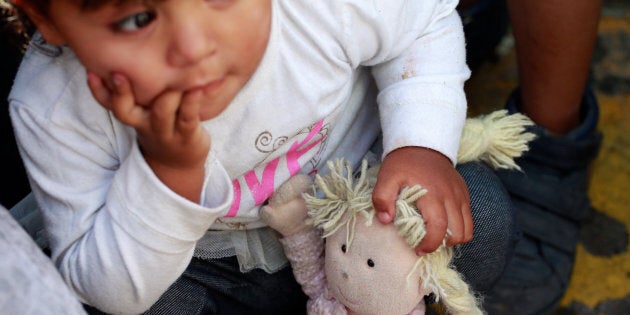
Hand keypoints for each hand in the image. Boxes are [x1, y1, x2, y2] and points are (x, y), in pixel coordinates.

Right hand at [87, 72, 209, 201]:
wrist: (178, 164)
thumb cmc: (162, 127)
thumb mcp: (144, 112)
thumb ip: (139, 90)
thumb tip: (133, 51)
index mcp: (132, 115)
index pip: (108, 103)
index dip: (97, 90)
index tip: (90, 71)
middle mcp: (145, 123)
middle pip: (125, 111)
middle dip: (120, 93)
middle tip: (119, 74)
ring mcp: (165, 131)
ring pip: (161, 112)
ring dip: (166, 93)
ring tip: (175, 74)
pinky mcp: (187, 134)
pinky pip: (189, 116)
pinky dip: (195, 100)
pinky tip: (201, 86)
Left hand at [372, 147, 471, 254]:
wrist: (423, 143)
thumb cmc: (403, 163)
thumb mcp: (386, 177)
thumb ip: (382, 198)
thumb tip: (386, 220)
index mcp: (432, 194)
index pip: (439, 228)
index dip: (430, 244)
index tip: (418, 250)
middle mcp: (451, 196)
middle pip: (457, 232)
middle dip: (442, 244)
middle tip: (426, 245)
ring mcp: (460, 195)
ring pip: (467, 228)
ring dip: (453, 238)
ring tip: (436, 237)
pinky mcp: (464, 193)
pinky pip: (469, 218)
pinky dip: (460, 227)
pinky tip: (444, 225)